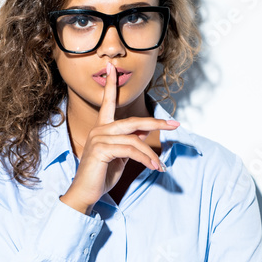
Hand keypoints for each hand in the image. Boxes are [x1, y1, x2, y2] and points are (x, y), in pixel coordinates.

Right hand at [62, 60, 178, 212]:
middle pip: (133, 121)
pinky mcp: (100, 150)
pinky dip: (144, 159)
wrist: (86, 193)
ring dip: (150, 154)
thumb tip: (144, 131)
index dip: (111, 85)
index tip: (112, 68)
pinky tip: (152, 166)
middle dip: (155, 123)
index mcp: (102, 128)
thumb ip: (130, 142)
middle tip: (174, 125)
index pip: (107, 102)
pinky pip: (130, 150)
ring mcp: (98, 138)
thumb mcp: (120, 156)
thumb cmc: (101, 175)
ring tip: (159, 166)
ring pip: (134, 139)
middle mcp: (99, 129)